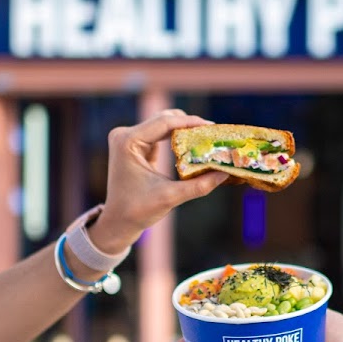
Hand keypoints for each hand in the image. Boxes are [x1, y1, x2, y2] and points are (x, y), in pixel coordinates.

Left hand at [87, 109, 227, 252]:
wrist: (117, 222)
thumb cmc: (137, 211)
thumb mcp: (170, 197)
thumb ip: (198, 185)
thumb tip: (225, 174)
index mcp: (127, 142)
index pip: (164, 123)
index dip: (190, 123)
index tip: (213, 127)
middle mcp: (125, 135)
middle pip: (164, 119)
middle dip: (189, 125)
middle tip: (213, 134)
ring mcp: (128, 139)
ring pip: (163, 124)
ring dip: (184, 130)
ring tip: (206, 138)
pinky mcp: (134, 145)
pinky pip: (159, 135)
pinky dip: (177, 138)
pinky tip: (193, 145)